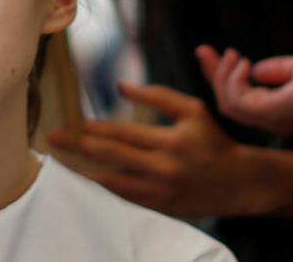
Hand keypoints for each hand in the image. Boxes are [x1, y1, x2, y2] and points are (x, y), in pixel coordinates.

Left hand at [47, 83, 280, 218]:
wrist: (239, 182)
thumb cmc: (214, 141)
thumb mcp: (193, 110)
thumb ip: (157, 95)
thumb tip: (121, 85)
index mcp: (170, 140)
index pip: (122, 133)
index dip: (92, 128)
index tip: (69, 123)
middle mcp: (163, 167)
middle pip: (111, 156)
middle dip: (78, 147)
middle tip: (53, 138)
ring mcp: (160, 191)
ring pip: (113, 181)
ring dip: (84, 171)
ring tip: (60, 162)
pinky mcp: (160, 207)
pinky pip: (125, 197)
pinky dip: (104, 188)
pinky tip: (87, 178)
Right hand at [197, 42, 292, 135]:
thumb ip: (277, 70)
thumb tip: (255, 70)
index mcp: (279, 112)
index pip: (239, 99)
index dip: (220, 77)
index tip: (208, 52)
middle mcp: (274, 120)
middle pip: (227, 104)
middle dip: (212, 76)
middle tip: (204, 49)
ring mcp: (273, 118)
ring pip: (228, 104)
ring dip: (222, 77)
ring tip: (234, 55)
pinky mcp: (274, 111)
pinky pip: (238, 101)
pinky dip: (234, 81)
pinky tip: (242, 63)